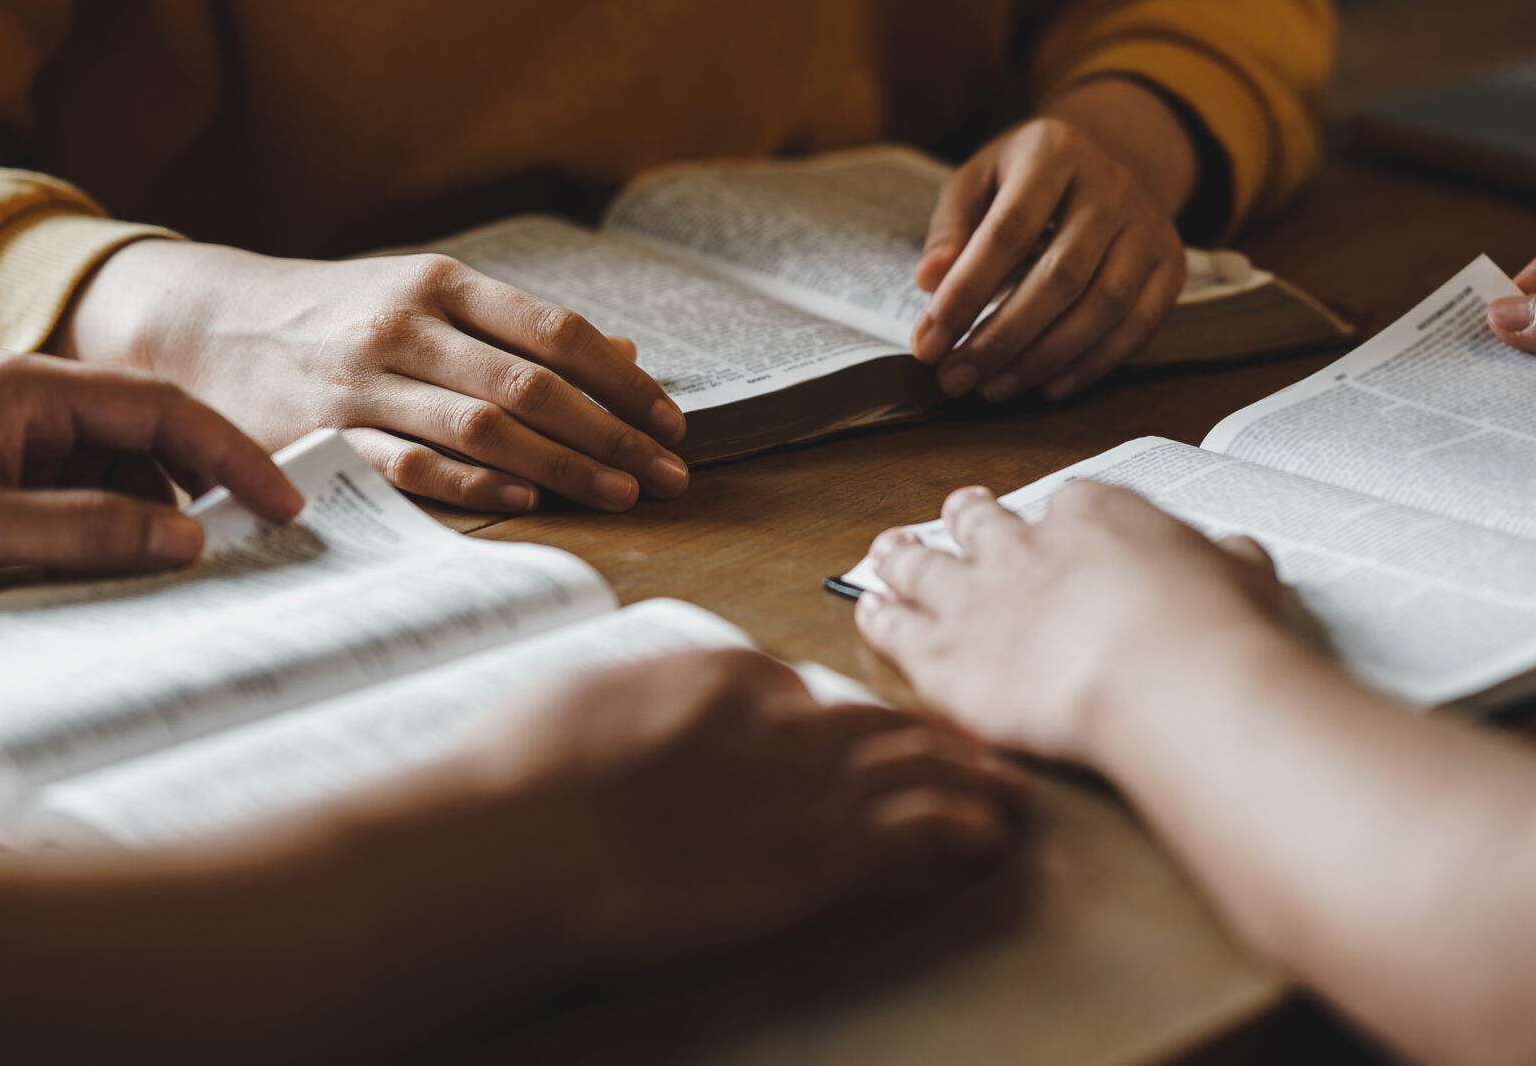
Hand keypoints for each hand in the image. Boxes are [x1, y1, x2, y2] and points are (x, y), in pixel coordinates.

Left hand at [0, 352, 302, 620]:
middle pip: (142, 442)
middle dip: (197, 494)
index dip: (234, 456)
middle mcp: (18, 409)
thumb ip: (91, 532)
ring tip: (179, 580)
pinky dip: (96, 542)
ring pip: (103, 481)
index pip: (164, 408)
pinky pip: (60, 511)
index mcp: (28, 389)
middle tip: (248, 552)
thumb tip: (193, 539)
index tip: (286, 506)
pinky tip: (107, 586)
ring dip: (143, 525)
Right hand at [57, 241, 688, 513]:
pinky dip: (474, 486)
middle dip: (612, 434)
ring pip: (483, 425)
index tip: (671, 422)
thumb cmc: (336, 313)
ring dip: (562, 467)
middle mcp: (407, 326)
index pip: (556, 332)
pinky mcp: (324, 433)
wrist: (204, 322)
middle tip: (671, 475)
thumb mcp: (425, 295)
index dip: (621, 382)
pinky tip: (526, 504)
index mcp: (441, 283)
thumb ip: (518, 326)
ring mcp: (364, 381)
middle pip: (532, 384)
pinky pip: (411, 464)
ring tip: (622, 495)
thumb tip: (625, 354)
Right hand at [455, 647, 1026, 968]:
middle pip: (883, 724)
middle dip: (935, 737)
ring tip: (1009, 793)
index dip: (844, 718)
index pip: (812, 691)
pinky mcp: (826, 859)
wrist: (525, 845)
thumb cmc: (527, 775)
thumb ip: (651, 699)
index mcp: (732, 676)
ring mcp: (814, 790)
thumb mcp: (592, 697)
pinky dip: (963, 831)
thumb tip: (657, 712)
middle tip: (977, 750)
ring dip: (971, 779)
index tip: (862, 736)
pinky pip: (920, 835)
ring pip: (920, 770)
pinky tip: (991, 837)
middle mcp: (789, 722)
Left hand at [855, 482, 1282, 764]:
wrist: (1160, 674)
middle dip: (970, 515)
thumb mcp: (1242, 577)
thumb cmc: (1207, 628)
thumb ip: (1226, 562)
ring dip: (905, 556)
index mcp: (1094, 517)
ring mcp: (977, 600)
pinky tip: (868, 612)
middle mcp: (1024, 548)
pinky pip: (897, 630)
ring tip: (888, 548)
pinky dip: (879, 617)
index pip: (1070, 503)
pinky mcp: (944, 658)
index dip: (1061, 517)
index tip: (1061, 524)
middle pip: (983, 522)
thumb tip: (1236, 556)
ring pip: (925, 566)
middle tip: (960, 508)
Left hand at [911, 79, 1193, 404]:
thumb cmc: (1028, 176)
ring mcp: (1149, 226)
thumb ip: (952, 228)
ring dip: (1044, 359)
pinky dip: (1092, 364)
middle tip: (955, 377)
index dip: (967, 291)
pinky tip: (1047, 386)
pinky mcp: (1172, 264)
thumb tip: (930, 281)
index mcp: (1055, 152)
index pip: (1008, 231)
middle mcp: (1112, 186)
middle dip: (1002, 337)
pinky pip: (1139, 325)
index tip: (929, 340)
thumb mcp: (980, 179)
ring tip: (993, 388)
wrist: (1112, 155)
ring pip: (1104, 307)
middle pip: (1061, 276)